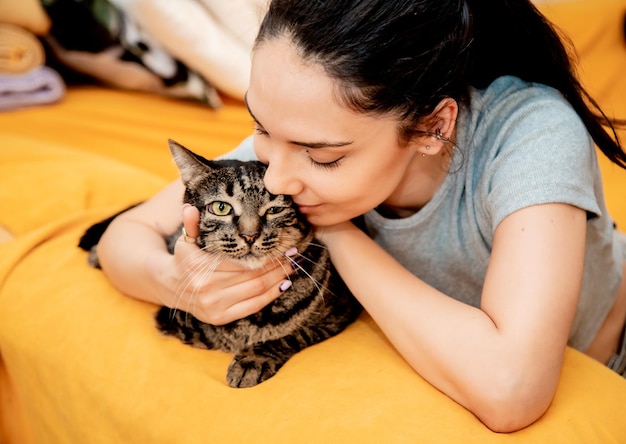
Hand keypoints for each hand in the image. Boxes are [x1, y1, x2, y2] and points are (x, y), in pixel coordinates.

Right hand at [156, 204, 294, 324]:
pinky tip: (283, 284)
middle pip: (252, 275)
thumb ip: (191, 224)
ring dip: (278, 279)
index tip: (282, 246)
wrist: (171, 287)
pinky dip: (271, 295)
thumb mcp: (186, 240)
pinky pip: (253, 306)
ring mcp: (213, 305)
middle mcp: (206, 288)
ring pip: (256, 290)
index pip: (240, 260)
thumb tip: (189, 208)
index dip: (264, 254)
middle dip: (276, 265)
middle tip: (292, 256)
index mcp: (198, 266)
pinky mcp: (220, 317)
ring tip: (291, 268)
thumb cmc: (185, 259)